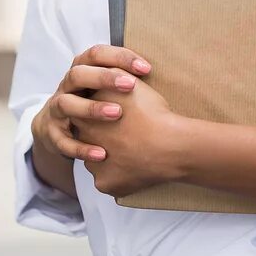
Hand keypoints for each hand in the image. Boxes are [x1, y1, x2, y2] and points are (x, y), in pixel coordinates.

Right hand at [31, 44, 152, 165]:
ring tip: (117, 114)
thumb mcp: (105, 88)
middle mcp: (66, 86)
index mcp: (81, 69)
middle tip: (130, 85)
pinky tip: (102, 154)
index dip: (120, 57)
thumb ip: (123, 79)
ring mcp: (56, 109)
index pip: (96, 54)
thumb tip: (156, 74)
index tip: (146, 68)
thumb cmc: (94, 102)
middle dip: (103, 78)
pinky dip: (82, 148)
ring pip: (67, 104)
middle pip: (78, 74)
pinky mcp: (53, 133)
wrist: (57, 127)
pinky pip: (64, 141)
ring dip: (91, 108)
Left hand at [77, 74, 188, 199]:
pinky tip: (134, 167)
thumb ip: (111, 75)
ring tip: (132, 150)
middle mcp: (84, 141)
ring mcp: (93, 165)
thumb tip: (104, 70)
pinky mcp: (104, 184)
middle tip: (125, 133)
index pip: (84, 113)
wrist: (171, 144)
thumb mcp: (130, 82)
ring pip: (96, 160)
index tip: (117, 115)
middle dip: (101, 135)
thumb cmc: (153, 113)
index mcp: (86, 115)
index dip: (101, 113)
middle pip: (87, 137)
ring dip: (108, 156)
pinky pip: (107, 180)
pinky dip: (118, 176)